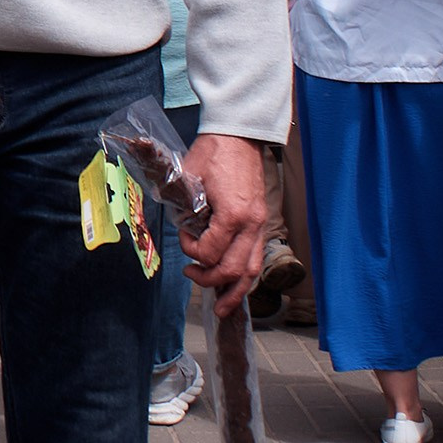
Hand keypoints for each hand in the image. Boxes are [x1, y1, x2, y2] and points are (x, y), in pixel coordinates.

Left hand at [179, 133, 267, 311]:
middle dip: (212, 282)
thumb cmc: (213, 152)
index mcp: (233, 213)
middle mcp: (252, 224)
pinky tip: (236, 285)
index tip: (184, 240)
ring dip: (236, 291)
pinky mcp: (262, 221)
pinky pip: (256, 257)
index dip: (193, 252)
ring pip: (253, 269)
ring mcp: (261, 224)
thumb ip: (182, 206)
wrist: (239, 135)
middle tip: (193, 278)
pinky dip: (246, 275)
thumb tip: (180, 228)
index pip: (212, 251)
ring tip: (223, 307)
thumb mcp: (188, 177)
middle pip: (234, 269)